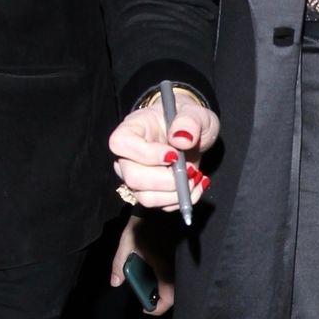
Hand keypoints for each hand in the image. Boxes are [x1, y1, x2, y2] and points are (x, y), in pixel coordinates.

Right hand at [109, 89, 218, 212]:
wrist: (192, 134)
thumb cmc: (188, 120)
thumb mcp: (196, 113)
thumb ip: (190, 120)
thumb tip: (181, 139)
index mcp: (132, 129)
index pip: (121, 144)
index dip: (146, 154)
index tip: (173, 154)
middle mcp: (128, 156)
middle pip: (132, 177)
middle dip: (165, 181)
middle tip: (190, 171)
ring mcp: (137, 176)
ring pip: (146, 197)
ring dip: (176, 194)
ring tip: (196, 177)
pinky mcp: (151, 192)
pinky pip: (162, 205)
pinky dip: (184, 200)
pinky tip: (197, 184)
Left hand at [109, 214, 175, 313]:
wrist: (162, 203)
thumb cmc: (143, 223)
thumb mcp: (127, 242)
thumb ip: (119, 264)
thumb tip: (115, 283)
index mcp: (164, 266)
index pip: (168, 297)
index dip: (158, 308)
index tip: (146, 309)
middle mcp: (178, 265)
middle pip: (175, 291)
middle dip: (162, 298)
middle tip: (149, 295)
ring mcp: (183, 258)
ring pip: (179, 281)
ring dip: (167, 286)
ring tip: (152, 282)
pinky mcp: (185, 251)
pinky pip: (181, 270)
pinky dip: (171, 275)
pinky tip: (159, 268)